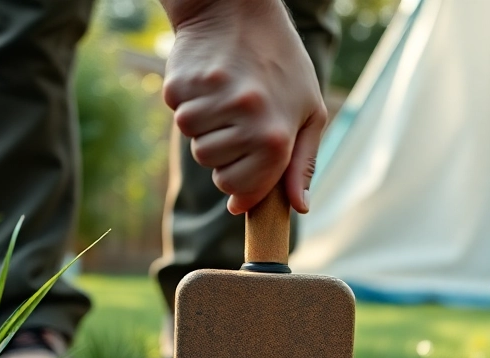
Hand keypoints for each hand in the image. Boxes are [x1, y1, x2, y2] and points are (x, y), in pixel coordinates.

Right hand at [160, 0, 326, 214]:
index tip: (243, 169)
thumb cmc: (282, 64)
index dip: (240, 184)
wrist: (240, 10)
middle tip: (240, 122)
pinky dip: (190, 105)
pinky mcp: (182, 86)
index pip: (242, 188)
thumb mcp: (309, 113)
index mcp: (277, 135)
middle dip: (224, 155)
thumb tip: (298, 206)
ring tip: (227, 97)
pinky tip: (210, 82)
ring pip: (195, 145)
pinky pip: (179, 115)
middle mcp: (246, 121)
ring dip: (208, 129)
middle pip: (215, 171)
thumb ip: (302, 164)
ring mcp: (212, 102)